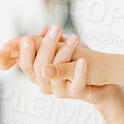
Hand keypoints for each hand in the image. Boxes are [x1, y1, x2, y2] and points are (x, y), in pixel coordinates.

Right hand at [0, 25, 123, 110]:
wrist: (100, 79)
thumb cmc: (77, 61)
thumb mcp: (64, 47)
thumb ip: (54, 40)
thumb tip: (42, 30)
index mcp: (38, 73)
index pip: (25, 64)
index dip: (24, 53)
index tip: (28, 39)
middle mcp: (45, 84)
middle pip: (39, 67)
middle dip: (47, 46)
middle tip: (55, 29)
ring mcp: (60, 91)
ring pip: (56, 75)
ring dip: (65, 54)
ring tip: (74, 39)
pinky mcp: (76, 94)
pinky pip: (76, 84)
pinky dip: (79, 72)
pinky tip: (83, 61)